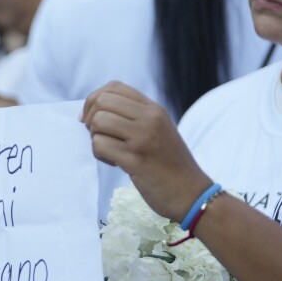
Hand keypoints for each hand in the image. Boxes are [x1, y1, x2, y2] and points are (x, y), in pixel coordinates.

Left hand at [81, 81, 211, 221]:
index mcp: (154, 109)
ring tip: (109, 151)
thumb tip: (93, 110)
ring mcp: (144, 138)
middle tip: (99, 136)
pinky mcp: (136, 159)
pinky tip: (114, 163)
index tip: (92, 119)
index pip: (114, 87)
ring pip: (98, 121)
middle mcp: (150, 118)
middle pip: (101, 102)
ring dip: (95, 138)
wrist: (191, 193)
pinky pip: (100, 145)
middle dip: (90, 119)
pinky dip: (100, 155)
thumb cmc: (168, 163)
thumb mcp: (157, 130)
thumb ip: (133, 116)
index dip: (94, 100)